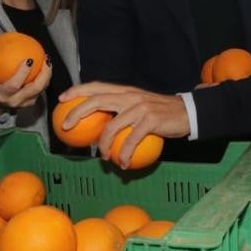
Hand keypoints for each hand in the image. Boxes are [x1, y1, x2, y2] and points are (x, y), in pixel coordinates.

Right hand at [0, 54, 50, 111]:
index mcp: (3, 95)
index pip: (14, 85)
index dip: (23, 73)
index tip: (29, 59)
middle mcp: (16, 101)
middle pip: (34, 89)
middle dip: (44, 74)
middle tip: (46, 59)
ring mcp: (25, 103)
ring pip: (41, 89)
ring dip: (47, 75)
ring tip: (47, 61)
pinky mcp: (31, 102)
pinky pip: (41, 89)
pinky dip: (45, 78)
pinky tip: (45, 66)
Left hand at [59, 83, 189, 167]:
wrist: (188, 113)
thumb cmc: (162, 112)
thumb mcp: (141, 105)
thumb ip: (123, 110)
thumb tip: (101, 125)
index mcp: (126, 91)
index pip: (97, 86)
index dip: (78, 90)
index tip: (63, 99)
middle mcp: (131, 96)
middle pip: (97, 101)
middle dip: (77, 113)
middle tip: (67, 127)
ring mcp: (140, 108)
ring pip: (111, 126)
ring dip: (104, 145)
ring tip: (103, 156)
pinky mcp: (150, 121)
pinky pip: (130, 141)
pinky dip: (124, 154)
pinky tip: (122, 163)